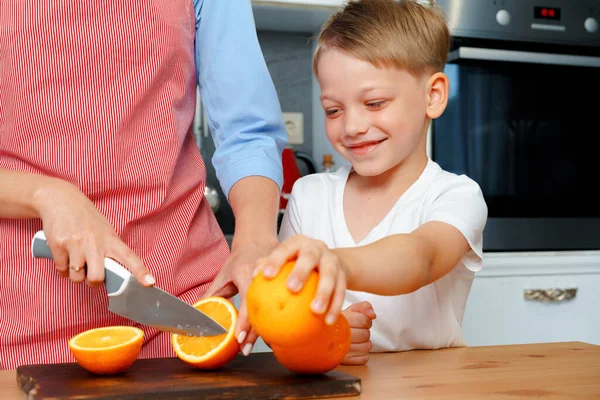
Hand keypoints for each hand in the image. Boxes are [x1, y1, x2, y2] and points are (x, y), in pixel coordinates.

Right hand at [35, 178, 153, 286]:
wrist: (60, 199)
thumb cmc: (85, 217)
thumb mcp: (105, 229)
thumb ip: (110, 249)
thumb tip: (114, 273)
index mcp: (111, 239)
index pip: (129, 257)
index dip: (140, 272)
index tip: (149, 283)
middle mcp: (95, 242)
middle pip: (97, 277)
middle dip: (93, 282)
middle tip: (90, 275)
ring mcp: (76, 244)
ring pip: (77, 277)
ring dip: (76, 275)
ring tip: (76, 261)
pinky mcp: (58, 245)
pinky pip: (61, 270)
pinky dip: (63, 269)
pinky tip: (65, 258)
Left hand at [203, 234, 277, 355]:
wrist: (258, 242)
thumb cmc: (240, 259)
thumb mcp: (223, 275)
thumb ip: (212, 294)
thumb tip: (197, 312)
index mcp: (246, 272)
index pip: (247, 300)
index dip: (244, 321)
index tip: (239, 338)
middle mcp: (262, 275)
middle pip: (262, 309)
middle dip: (254, 333)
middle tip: (246, 349)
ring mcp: (275, 279)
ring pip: (273, 308)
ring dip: (265, 329)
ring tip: (257, 345)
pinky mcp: (282, 282)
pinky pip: (280, 304)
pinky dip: (274, 320)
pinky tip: (271, 333)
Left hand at [254, 234, 347, 325]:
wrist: (328, 259)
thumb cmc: (296, 263)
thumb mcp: (282, 261)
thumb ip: (264, 270)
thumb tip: (247, 287)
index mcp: (297, 243)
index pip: (284, 249)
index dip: (275, 260)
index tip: (265, 275)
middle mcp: (316, 248)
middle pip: (310, 257)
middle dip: (301, 272)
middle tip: (292, 289)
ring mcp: (331, 260)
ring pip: (330, 274)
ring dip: (324, 293)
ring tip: (315, 311)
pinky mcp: (343, 274)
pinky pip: (341, 290)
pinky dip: (335, 306)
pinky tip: (328, 322)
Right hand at [341, 301, 375, 364]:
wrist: (321, 337)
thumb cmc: (339, 322)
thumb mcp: (350, 310)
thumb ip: (363, 307)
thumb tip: (373, 315)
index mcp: (340, 320)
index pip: (364, 321)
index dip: (365, 320)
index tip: (359, 321)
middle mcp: (339, 335)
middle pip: (366, 334)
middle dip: (364, 331)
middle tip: (356, 330)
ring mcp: (341, 350)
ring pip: (367, 347)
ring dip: (364, 343)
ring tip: (355, 339)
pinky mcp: (344, 361)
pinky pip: (364, 359)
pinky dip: (362, 354)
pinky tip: (354, 349)